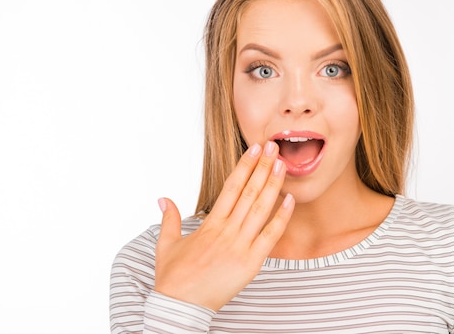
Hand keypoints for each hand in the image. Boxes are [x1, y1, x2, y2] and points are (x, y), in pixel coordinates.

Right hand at [154, 141, 294, 310]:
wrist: (180, 306)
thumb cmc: (173, 278)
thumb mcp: (166, 244)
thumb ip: (169, 219)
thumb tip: (163, 199)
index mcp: (209, 224)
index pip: (231, 187)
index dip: (244, 166)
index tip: (254, 149)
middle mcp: (227, 230)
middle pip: (249, 192)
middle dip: (262, 167)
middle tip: (274, 147)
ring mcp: (240, 246)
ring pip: (260, 209)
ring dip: (273, 185)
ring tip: (282, 165)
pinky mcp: (251, 262)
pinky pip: (270, 236)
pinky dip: (281, 218)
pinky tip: (290, 200)